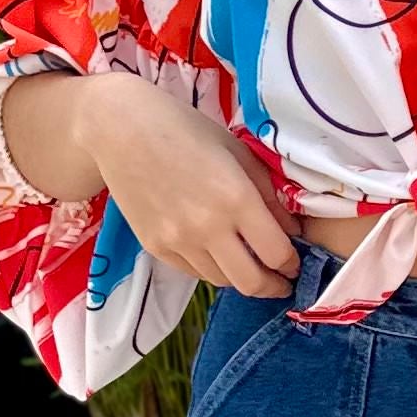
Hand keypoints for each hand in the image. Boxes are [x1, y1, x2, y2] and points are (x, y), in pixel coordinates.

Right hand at [0, 69, 298, 294]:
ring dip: (241, 278)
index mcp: (236, 199)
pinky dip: (212, 269)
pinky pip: (194, 272)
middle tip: (281, 282)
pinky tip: (218, 253)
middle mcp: (208, 228)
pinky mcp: (155, 247)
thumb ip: (268, 194)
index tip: (296, 264)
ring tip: (250, 264)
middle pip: (251, 282)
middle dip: (273, 287)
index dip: (292, 265)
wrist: (120, 130)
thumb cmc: (185, 130)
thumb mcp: (238, 151)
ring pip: (222, 281)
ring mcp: (178, 242)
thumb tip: (292, 231)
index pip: (277, 253)